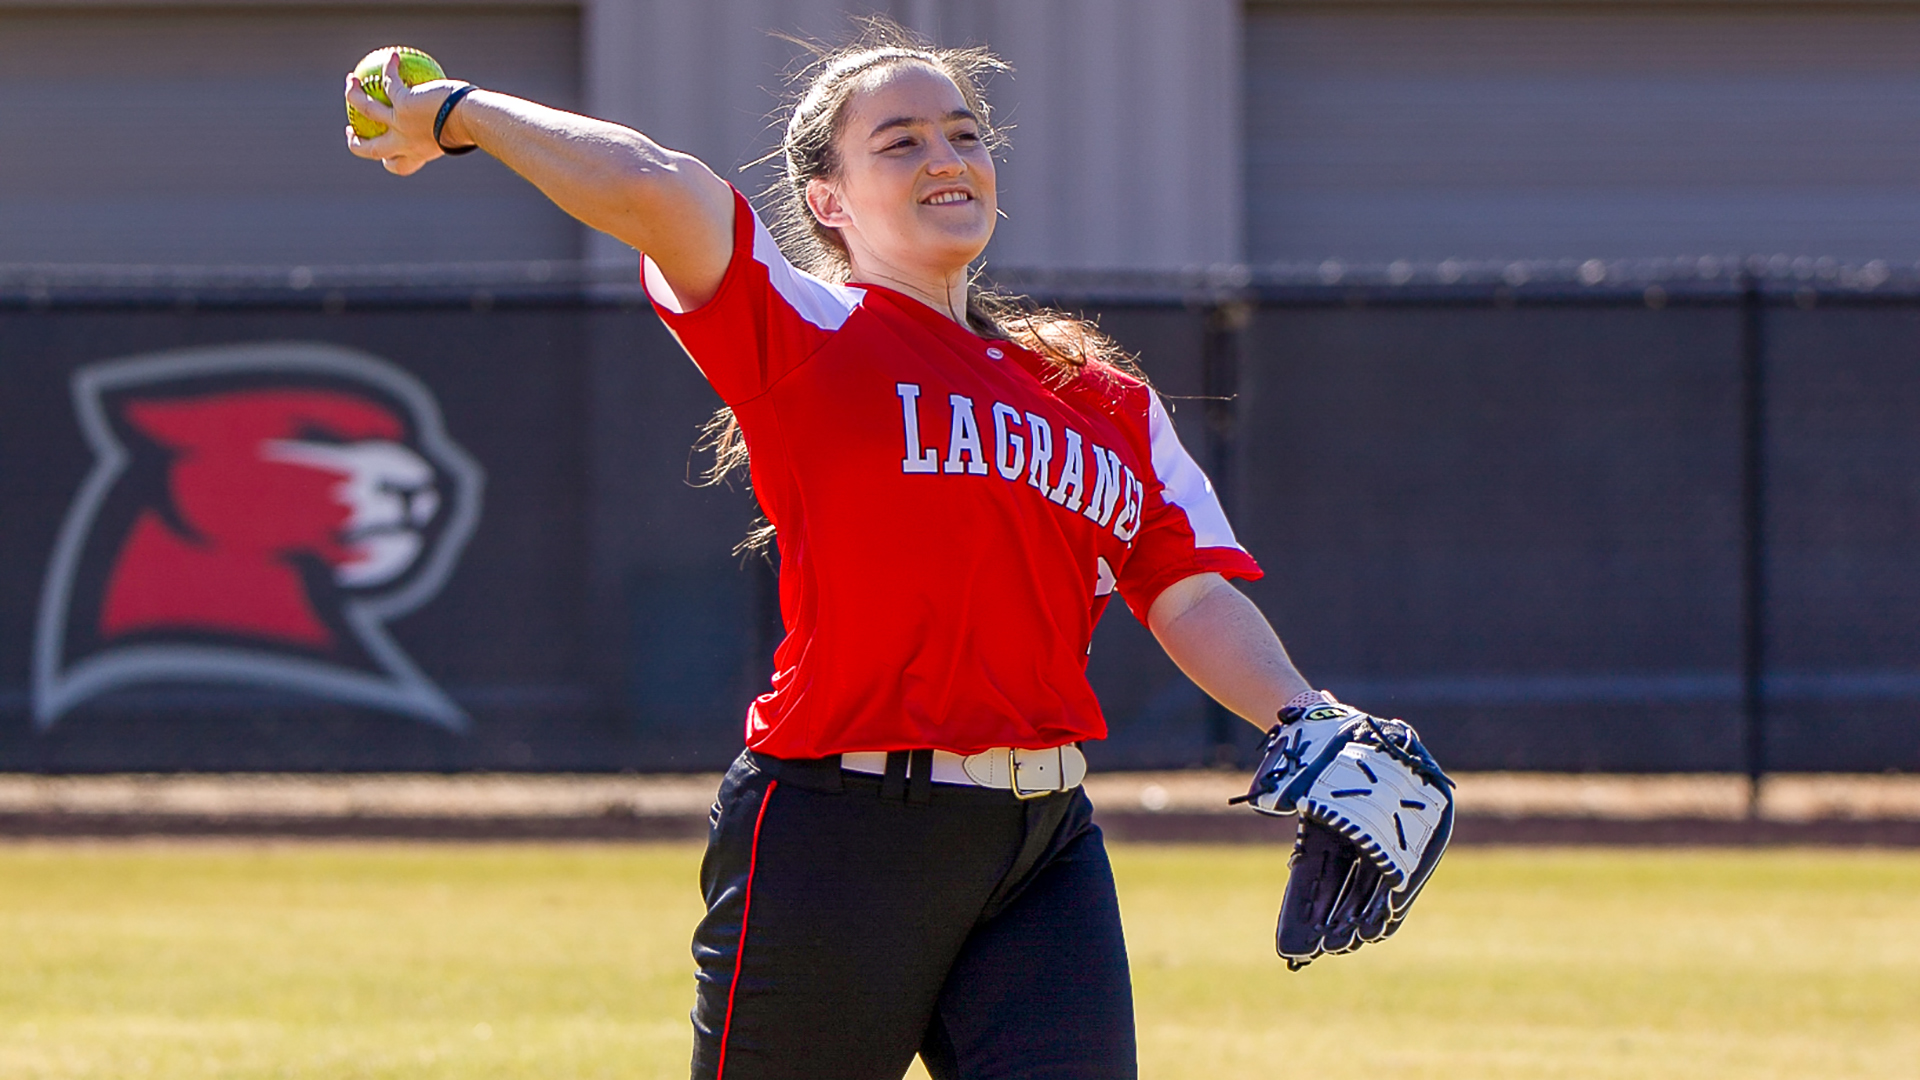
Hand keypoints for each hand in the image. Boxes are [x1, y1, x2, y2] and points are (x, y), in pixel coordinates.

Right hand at [343, 52, 466, 175]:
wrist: (472, 120)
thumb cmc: (474, 126)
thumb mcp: (461, 132)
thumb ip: (450, 128)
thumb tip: (460, 117)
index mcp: (419, 153)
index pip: (398, 165)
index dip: (386, 161)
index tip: (383, 153)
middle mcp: (405, 142)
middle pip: (370, 150)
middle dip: (354, 143)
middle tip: (350, 130)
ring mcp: (400, 123)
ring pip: (365, 109)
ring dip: (353, 94)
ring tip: (351, 80)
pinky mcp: (403, 103)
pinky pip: (388, 82)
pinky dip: (389, 68)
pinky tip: (393, 57)